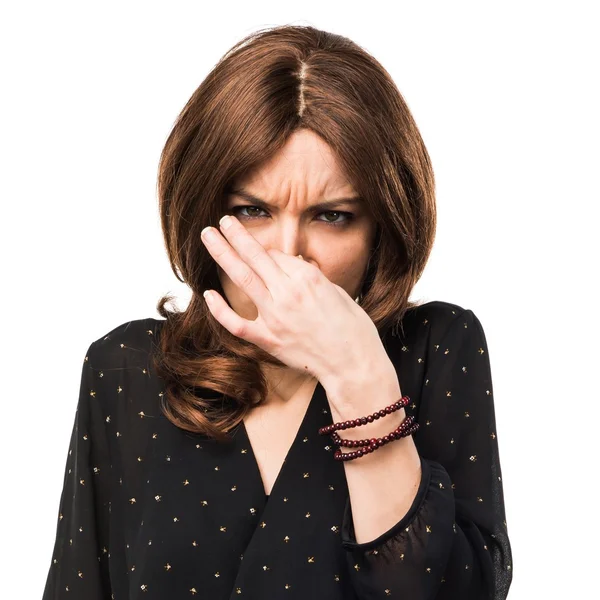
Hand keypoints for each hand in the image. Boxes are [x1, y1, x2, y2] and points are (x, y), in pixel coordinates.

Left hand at [199, 214, 385, 383]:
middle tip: (223, 220)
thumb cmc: (353, 330)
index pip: (278, 255)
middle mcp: (287, 292)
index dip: (269, 252)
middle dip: (236, 234)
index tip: (265, 252)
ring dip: (222, 253)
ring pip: (242, 277)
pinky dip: (219, 309)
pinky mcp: (267, 340)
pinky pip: (236, 323)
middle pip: (254, 255)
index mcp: (308, 278)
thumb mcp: (338, 291)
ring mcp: (274, 316)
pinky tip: (207, 294)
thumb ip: (311, 278)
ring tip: (209, 236)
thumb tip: (295, 268)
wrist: (353, 364)